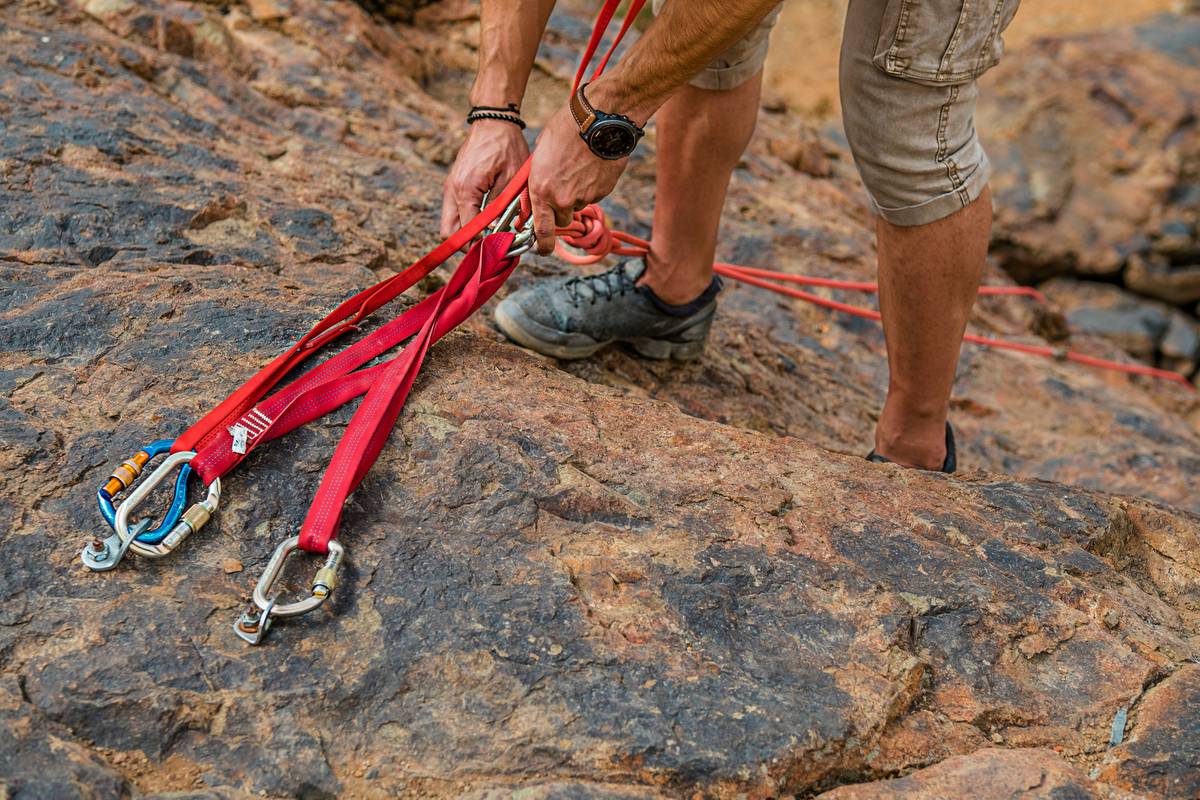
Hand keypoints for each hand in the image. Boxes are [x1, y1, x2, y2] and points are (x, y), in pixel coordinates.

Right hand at [440, 119, 529, 239]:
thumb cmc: (505, 147)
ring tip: (489, 236)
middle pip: (448, 232)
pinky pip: (455, 211)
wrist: (493, 121)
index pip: (465, 231)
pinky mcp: (455, 184)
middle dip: (466, 244)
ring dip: (466, 233)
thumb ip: (501, 208)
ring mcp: (451, 187)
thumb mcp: (510, 179)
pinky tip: (486, 221)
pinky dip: (466, 220)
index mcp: (465, 191)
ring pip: (450, 223)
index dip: (480, 244)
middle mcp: (452, 191)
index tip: (496, 250)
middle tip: (488, 248)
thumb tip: (498, 232)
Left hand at [528, 105, 628, 254]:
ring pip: (579, 204)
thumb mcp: (541, 153)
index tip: (543, 250)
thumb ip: (538, 178)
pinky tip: (591, 165)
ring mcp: (584, 197)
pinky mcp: (602, 191)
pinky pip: (594, 194)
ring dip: (577, 193)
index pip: (542, 231)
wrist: (599, 120)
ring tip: (578, 167)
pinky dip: (592, 185)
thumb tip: (538, 191)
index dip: (543, 245)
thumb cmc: (565, 129)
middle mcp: (562, 199)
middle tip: (563, 187)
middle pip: (562, 219)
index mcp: (541, 190)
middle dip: (561, 209)